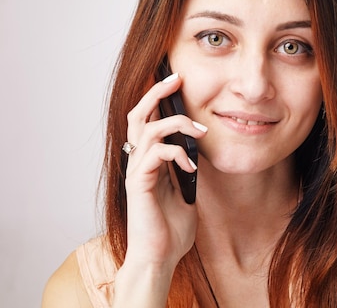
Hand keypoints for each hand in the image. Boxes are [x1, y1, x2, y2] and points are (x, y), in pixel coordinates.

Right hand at [122, 73, 206, 271]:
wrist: (160, 257)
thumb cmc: (170, 228)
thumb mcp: (186, 191)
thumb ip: (186, 169)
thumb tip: (198, 150)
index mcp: (149, 161)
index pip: (149, 120)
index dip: (159, 99)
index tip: (178, 82)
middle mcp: (139, 161)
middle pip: (137, 115)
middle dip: (156, 93)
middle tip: (176, 79)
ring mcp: (137, 171)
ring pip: (146, 129)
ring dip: (176, 123)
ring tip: (200, 131)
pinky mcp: (139, 183)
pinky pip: (155, 154)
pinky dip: (177, 153)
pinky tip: (191, 167)